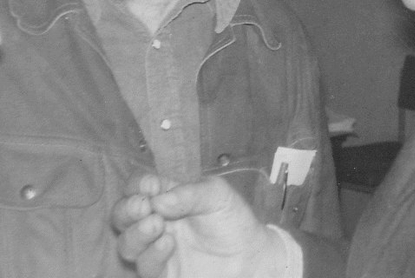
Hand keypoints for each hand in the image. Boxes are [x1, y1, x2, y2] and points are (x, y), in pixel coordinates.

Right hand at [113, 173, 288, 277]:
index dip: (138, 185)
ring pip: (127, 242)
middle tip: (142, 206)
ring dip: (136, 232)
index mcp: (167, 197)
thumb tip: (157, 200)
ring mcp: (156, 249)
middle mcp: (156, 222)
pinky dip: (152, 253)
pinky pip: (145, 266)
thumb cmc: (233, 219)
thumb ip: (188, 193)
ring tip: (156, 225)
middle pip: (123, 214)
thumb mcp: (217, 195)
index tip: (150, 186)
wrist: (250, 256)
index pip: (140, 187)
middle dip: (127, 209)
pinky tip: (167, 244)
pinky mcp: (162, 273)